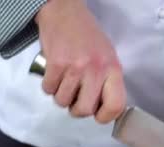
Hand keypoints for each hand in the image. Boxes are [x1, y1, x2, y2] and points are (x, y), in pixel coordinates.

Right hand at [35, 0, 125, 122]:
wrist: (64, 13)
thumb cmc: (86, 36)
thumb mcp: (106, 56)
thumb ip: (106, 81)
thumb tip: (102, 107)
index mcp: (113, 68)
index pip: (116, 105)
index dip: (105, 117)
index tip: (97, 116)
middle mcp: (96, 69)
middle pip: (85, 110)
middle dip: (76, 109)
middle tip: (74, 99)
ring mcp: (75, 67)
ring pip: (63, 101)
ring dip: (60, 96)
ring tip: (63, 82)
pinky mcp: (55, 64)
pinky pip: (48, 90)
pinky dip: (48, 86)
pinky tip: (53, 74)